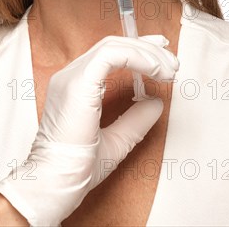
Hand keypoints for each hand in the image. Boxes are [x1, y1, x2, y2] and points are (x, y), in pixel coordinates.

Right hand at [0, 35, 178, 225]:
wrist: (55, 183)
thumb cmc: (77, 168)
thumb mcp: (116, 142)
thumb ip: (135, 121)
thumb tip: (156, 102)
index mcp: (76, 86)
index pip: (108, 53)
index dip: (137, 47)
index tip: (162, 52)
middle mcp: (71, 75)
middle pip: (113, 45)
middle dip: (147, 48)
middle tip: (173, 63)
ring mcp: (72, 76)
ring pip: (113, 45)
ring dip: (146, 53)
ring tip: (169, 69)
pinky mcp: (79, 81)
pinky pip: (111, 55)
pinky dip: (137, 57)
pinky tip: (155, 70)